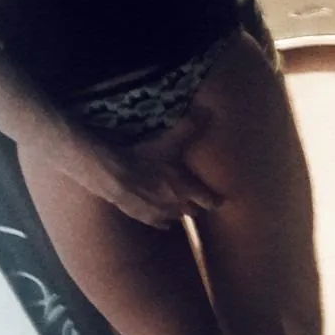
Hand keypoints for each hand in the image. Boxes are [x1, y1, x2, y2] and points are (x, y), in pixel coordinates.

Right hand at [39, 107, 222, 228]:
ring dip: (178, 212)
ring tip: (176, 205)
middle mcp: (177, 206)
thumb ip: (190, 126)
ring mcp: (160, 215)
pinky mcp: (144, 218)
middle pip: (194, 212)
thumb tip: (208, 110)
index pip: (209, 201)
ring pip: (176, 218)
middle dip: (196, 206)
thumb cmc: (144, 158)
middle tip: (195, 199)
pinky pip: (159, 224)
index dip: (214, 200)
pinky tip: (160, 214)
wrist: (115, 176)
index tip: (219, 200)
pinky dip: (161, 218)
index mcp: (187, 189)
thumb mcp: (168, 140)